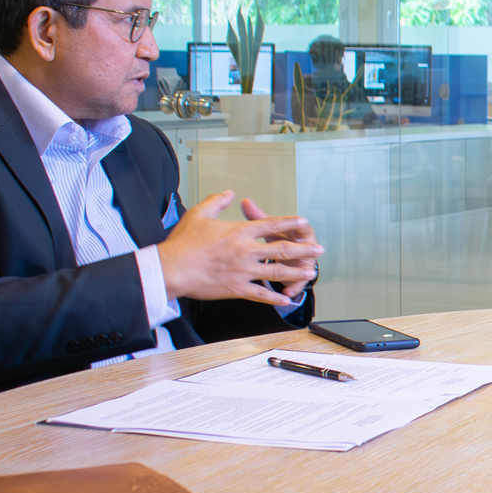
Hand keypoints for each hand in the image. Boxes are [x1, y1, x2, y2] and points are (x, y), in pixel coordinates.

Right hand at [157, 190, 322, 306]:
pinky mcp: (236, 288)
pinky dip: (275, 297)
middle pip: (282, 249)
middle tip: (319, 249)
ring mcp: (243, 271)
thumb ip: (216, 201)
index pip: (271, 225)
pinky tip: (286, 299)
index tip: (303, 222)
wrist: (171, 269)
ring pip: (277, 272)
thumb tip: (228, 193)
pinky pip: (261, 294)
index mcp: (239, 232)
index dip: (290, 223)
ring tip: (311, 272)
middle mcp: (246, 251)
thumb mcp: (199, 214)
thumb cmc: (182, 243)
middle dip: (304, 249)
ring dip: (297, 272)